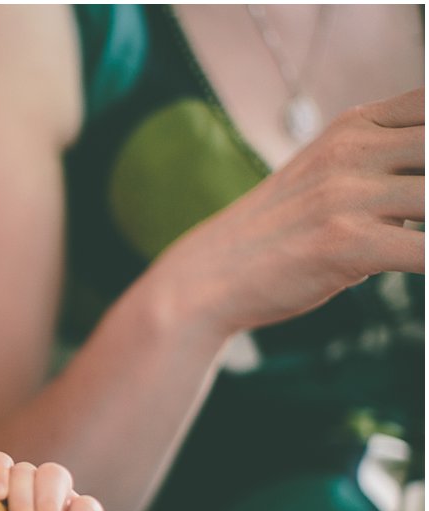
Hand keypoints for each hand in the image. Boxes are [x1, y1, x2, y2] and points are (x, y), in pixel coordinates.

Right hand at [157, 87, 423, 336]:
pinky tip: (426, 267)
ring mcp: (347, 196)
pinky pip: (427, 250)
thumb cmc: (276, 234)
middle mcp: (351, 151)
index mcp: (351, 127)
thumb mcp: (326, 176)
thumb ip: (384, 163)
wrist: (210, 277)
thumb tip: (428, 182)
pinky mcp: (346, 244)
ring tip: (425, 233)